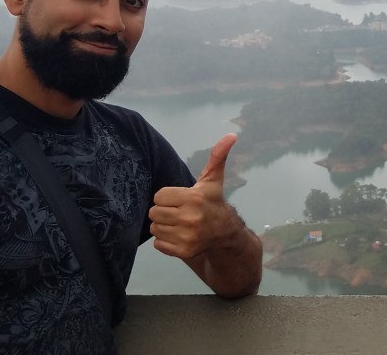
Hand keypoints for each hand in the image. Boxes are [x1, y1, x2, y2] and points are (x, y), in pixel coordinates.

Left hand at [149, 133, 240, 259]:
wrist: (226, 233)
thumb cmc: (213, 202)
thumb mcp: (212, 180)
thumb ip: (217, 156)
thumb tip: (232, 135)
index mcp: (194, 198)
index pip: (159, 196)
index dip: (167, 197)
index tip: (180, 199)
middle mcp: (190, 218)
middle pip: (154, 212)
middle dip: (163, 211)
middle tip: (178, 211)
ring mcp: (187, 237)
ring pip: (155, 228)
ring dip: (163, 225)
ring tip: (178, 223)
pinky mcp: (183, 251)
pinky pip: (158, 243)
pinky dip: (165, 240)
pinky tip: (179, 235)